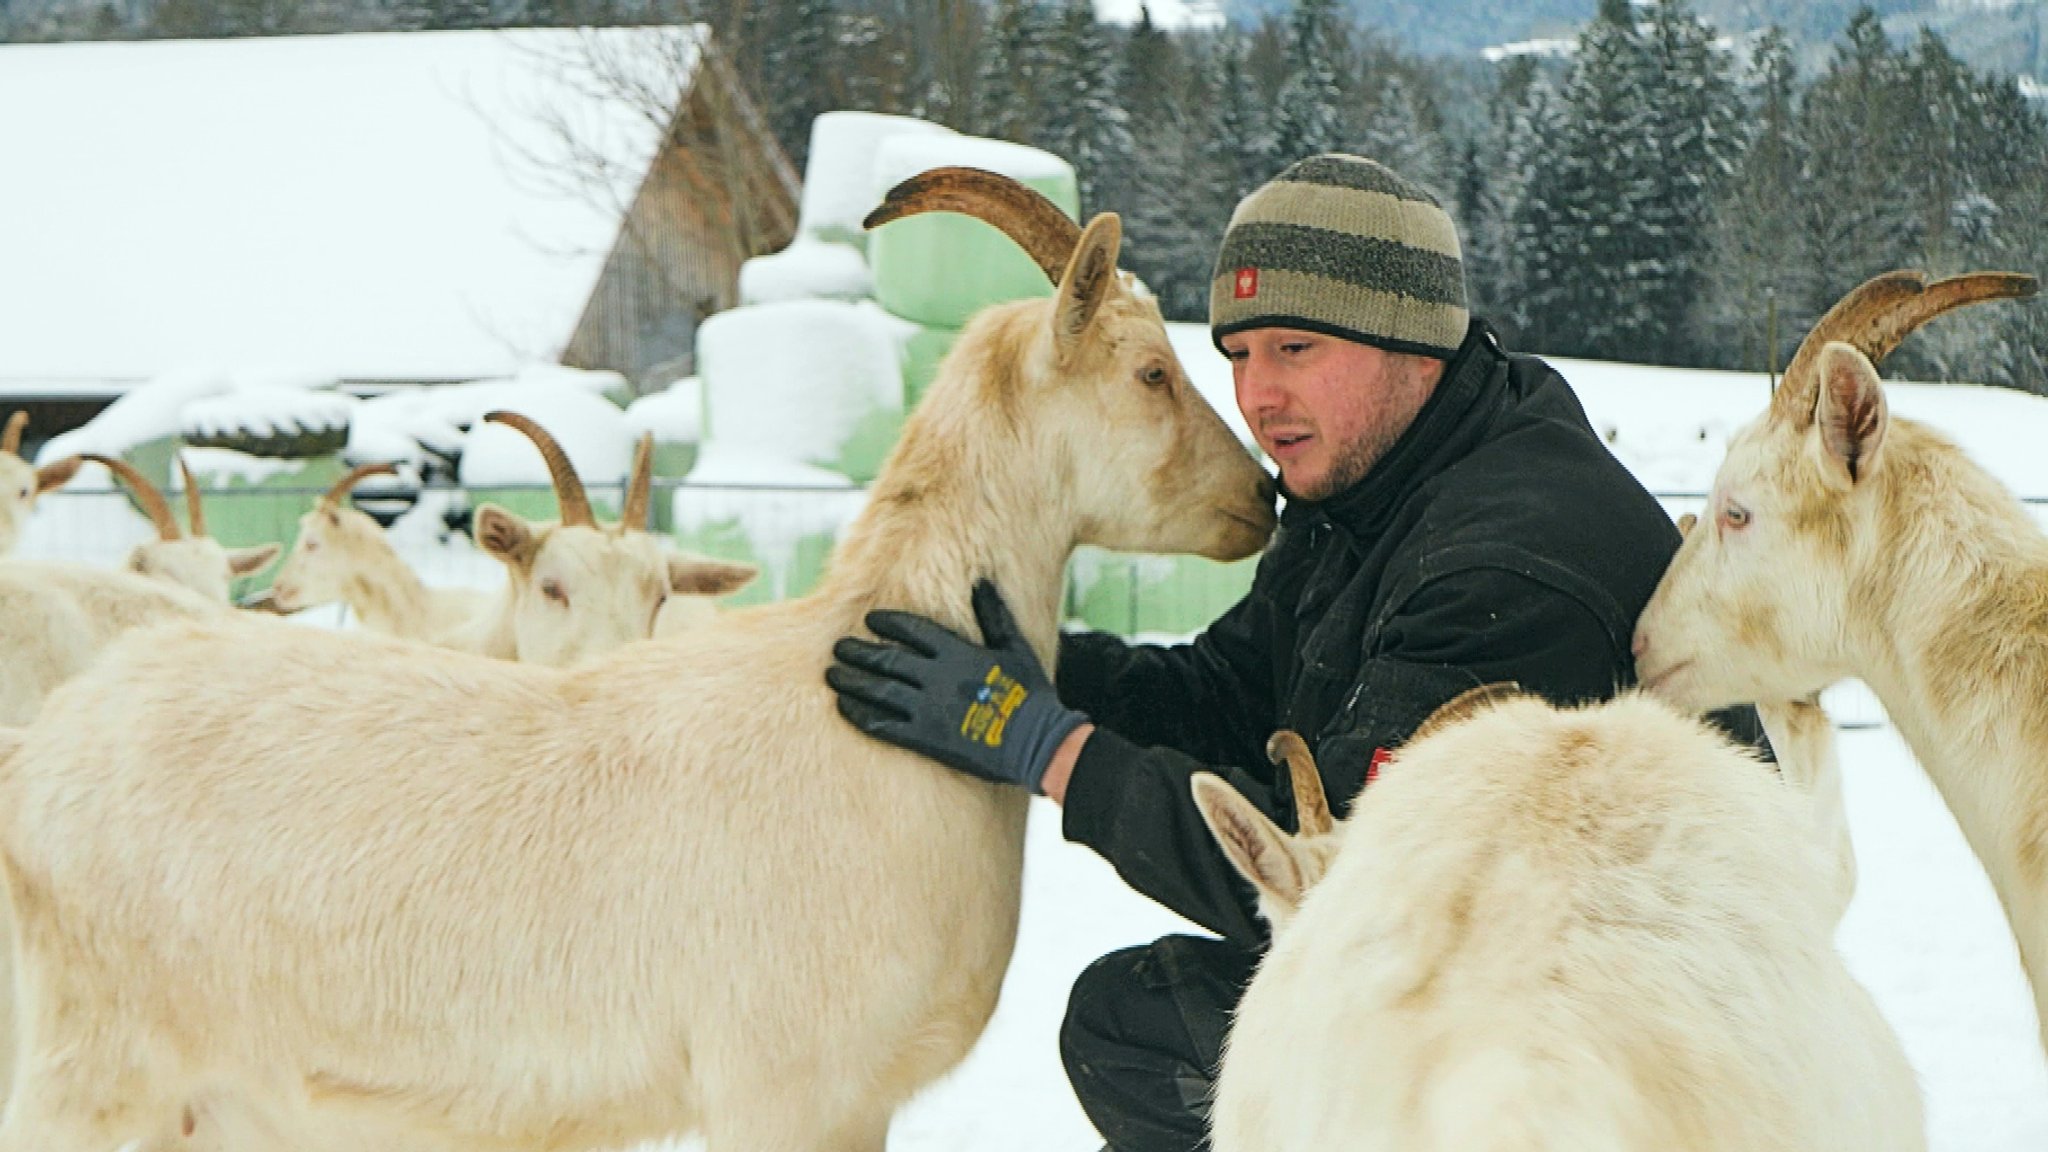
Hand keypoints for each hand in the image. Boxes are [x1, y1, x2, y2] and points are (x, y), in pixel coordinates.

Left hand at [827, 579, 1087, 793]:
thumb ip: (993, 615)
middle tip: (838, 647)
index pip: (914, 630)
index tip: (871, 619)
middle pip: (887, 659)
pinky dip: (860, 715)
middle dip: (859, 651)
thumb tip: (981, 582)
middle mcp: (937, 677)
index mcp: (958, 652)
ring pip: (878, 690)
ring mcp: (929, 709)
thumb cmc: (1030, 693)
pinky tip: (844, 707)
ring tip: (832, 673)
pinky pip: (884, 725)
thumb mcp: (1015, 648)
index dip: (889, 622)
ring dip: (852, 681)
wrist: (1037, 743)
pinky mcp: (925, 739)